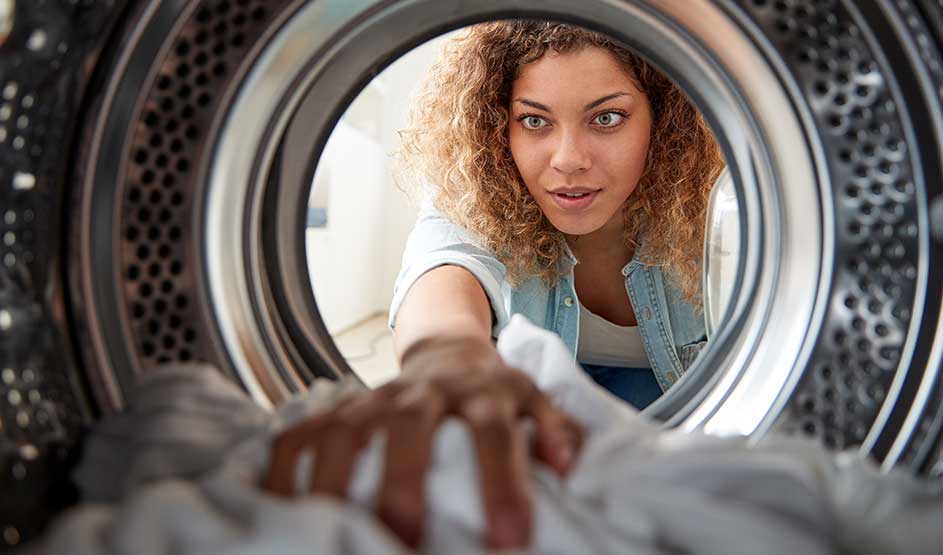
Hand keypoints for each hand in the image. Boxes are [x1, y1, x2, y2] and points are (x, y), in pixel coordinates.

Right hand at [261, 337, 582, 548]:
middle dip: (405, 478)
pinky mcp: (339, 409)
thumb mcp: (532, 402)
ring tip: (330, 528)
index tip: (510, 540)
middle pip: (411, 422)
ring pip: (346, 426)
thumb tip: (567, 464)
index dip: (501, 481)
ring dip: (334, 476)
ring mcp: (375, 398)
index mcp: (482, 393)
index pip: (493, 431)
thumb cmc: (493, 394)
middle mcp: (425, 392)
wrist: (448, 352)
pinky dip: (284, 467)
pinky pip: (301, 433)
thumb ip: (551, 429)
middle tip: (406, 536)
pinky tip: (280, 506)